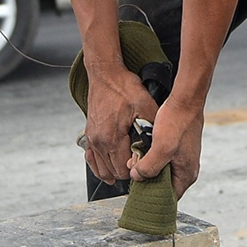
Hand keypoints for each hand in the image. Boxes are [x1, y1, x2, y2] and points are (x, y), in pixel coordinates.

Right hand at [82, 65, 156, 184]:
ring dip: (115, 171)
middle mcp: (99, 142)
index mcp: (112, 138)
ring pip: (102, 169)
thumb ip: (151, 128)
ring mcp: (92, 139)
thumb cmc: (124, 88)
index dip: (136, 170)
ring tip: (129, 169)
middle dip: (127, 172)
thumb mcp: (145, 105)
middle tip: (141, 165)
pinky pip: (91, 159)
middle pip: (113, 173)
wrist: (105, 74)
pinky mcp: (89, 134)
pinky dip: (99, 166)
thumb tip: (157, 146)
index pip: (123, 170)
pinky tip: (109, 169)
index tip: (146, 163)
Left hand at [131, 96, 203, 194]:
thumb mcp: (161, 148)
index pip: (169, 198)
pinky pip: (161, 160)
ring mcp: (182, 159)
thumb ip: (149, 167)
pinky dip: (150, 158)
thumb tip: (137, 177)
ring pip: (160, 172)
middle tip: (134, 173)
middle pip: (163, 185)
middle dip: (146, 180)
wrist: (184, 100)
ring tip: (136, 161)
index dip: (152, 196)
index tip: (137, 191)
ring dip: (147, 168)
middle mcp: (186, 169)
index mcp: (186, 175)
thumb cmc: (177, 122)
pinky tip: (141, 151)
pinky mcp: (176, 149)